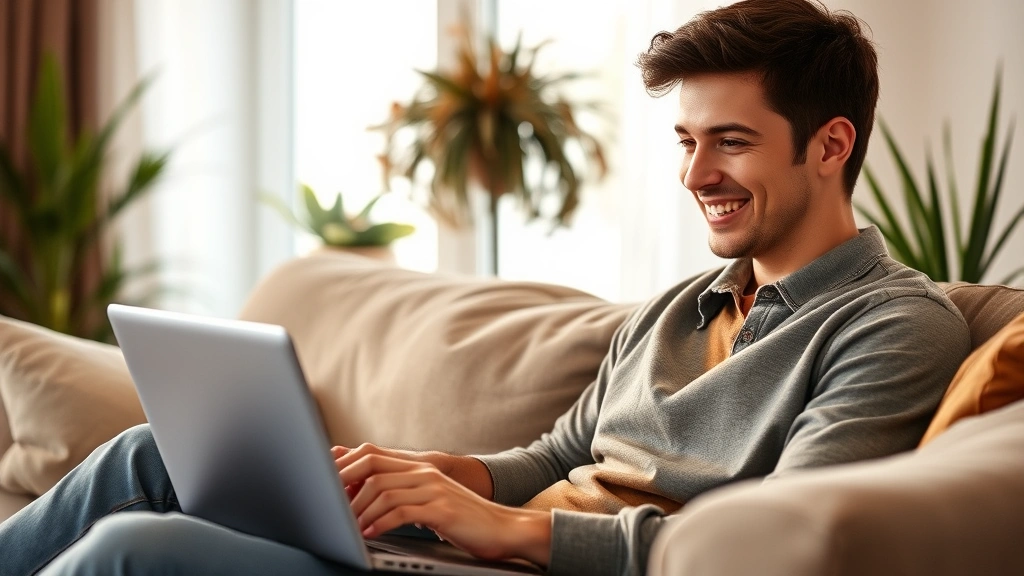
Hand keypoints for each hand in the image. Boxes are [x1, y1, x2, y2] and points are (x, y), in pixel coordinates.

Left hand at [332, 446, 550, 565]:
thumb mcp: (429, 501)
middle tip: (329, 505)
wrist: (504, 528)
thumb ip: (401, 494)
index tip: (324, 483)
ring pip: (382, 490)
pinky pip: (401, 511)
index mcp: (418, 467)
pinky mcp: (441, 509)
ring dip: (360, 510)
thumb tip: (362, 496)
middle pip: (371, 466)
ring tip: (349, 527)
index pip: (371, 456)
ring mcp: (433, 489)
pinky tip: (371, 533)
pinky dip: (380, 522)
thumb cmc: (464, 519)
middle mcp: (424, 472)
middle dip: (344, 484)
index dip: (344, 466)